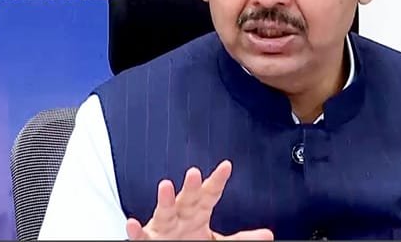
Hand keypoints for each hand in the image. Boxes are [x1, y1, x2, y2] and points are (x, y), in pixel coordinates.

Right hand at [126, 160, 273, 239]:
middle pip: (187, 199)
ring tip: (165, 185)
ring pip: (163, 212)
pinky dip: (136, 230)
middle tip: (194, 172)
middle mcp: (180, 216)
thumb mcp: (217, 241)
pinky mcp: (149, 240)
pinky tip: (133, 222)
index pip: (209, 194)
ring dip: (164, 200)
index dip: (217, 181)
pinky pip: (141, 236)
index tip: (226, 166)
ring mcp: (163, 228)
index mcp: (197, 213)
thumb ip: (241, 238)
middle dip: (190, 187)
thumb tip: (267, 235)